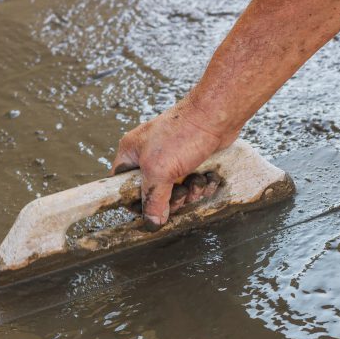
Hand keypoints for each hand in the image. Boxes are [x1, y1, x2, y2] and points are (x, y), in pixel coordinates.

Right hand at [111, 96, 239, 231]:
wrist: (217, 115)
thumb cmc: (182, 134)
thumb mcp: (158, 170)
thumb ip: (152, 199)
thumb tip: (151, 223)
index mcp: (131, 155)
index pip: (122, 187)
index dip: (135, 202)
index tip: (151, 211)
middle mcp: (149, 158)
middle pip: (153, 196)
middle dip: (171, 199)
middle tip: (181, 191)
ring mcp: (172, 161)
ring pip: (176, 193)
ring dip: (190, 192)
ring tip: (197, 180)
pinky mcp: (192, 163)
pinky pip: (193, 186)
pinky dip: (202, 185)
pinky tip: (208, 176)